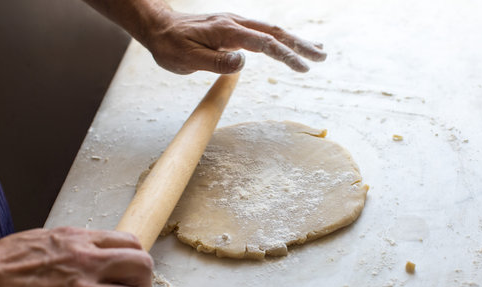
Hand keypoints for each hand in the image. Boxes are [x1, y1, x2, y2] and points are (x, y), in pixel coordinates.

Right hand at [0, 227, 152, 286]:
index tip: (129, 275)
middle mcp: (86, 264)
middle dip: (142, 286)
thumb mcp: (46, 239)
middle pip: (143, 269)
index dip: (136, 262)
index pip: (132, 244)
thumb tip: (97, 252)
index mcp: (81, 242)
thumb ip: (77, 245)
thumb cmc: (2, 266)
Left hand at [144, 11, 326, 73]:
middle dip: (300, 45)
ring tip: (317, 50)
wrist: (158, 28)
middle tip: (322, 57)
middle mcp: (235, 23)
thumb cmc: (170, 46)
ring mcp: (235, 24)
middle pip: (275, 32)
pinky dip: (281, 38)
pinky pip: (263, 32)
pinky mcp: (234, 28)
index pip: (263, 43)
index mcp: (226, 32)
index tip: (303, 68)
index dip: (285, 55)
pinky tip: (289, 44)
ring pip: (272, 30)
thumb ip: (215, 62)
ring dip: (295, 41)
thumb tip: (243, 62)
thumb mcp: (187, 60)